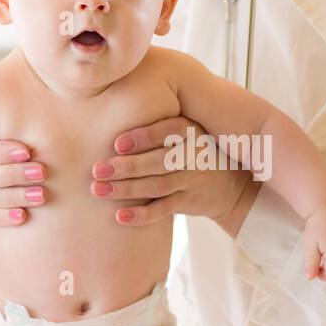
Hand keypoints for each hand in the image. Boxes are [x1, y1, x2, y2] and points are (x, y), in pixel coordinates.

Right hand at [0, 139, 45, 226]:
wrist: (0, 176)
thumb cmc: (9, 145)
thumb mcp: (2, 134)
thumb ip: (7, 133)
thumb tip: (35, 124)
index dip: (2, 152)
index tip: (28, 152)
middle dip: (13, 174)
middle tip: (41, 173)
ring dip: (13, 196)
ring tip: (41, 194)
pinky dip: (1, 217)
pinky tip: (23, 216)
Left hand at [91, 116, 258, 233]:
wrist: (228, 186)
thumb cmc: (192, 152)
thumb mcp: (186, 132)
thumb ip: (158, 123)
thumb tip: (107, 109)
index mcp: (192, 131)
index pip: (170, 131)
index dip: (144, 137)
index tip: (117, 144)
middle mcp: (195, 154)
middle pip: (159, 161)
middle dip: (127, 166)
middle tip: (97, 170)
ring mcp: (193, 180)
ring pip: (158, 186)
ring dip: (126, 189)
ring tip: (98, 190)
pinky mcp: (190, 202)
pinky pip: (164, 209)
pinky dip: (142, 214)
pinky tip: (120, 216)